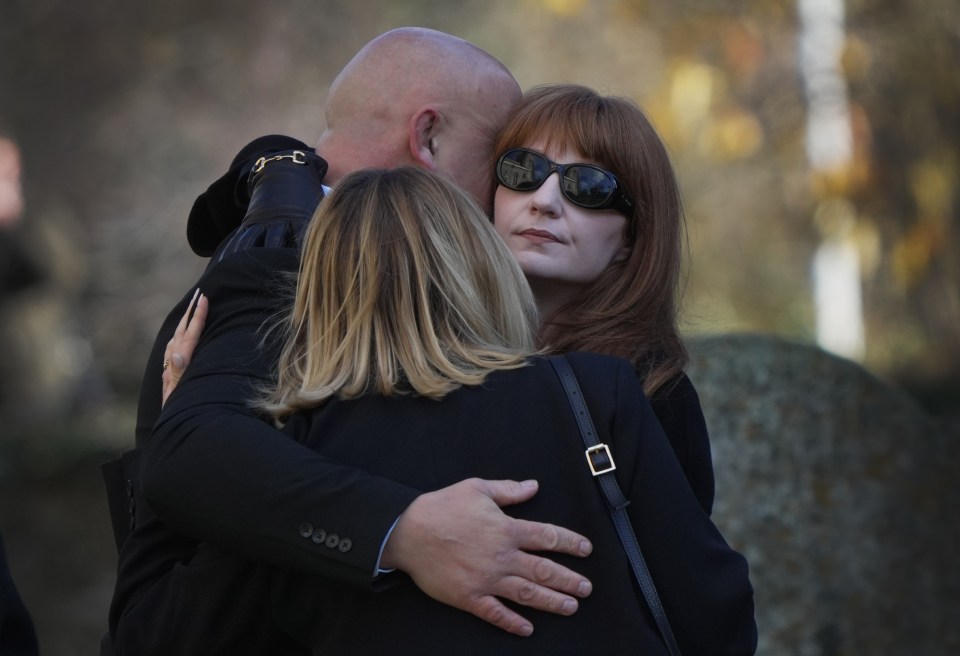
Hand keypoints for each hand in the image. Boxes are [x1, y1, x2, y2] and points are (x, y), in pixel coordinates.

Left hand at [162, 289, 207, 406]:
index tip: (203, 299)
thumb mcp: (179, 394)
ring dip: (184, 322)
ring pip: (177, 339)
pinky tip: (180, 336)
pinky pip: (174, 349)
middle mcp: (173, 364)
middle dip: (190, 312)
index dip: (197, 317)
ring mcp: (170, 369)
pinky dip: (179, 337)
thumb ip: (178, 374)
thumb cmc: (180, 413)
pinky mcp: (171, 376)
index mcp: (179, 364)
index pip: (189, 335)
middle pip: (181, 332)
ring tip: (191, 308)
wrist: (172, 430)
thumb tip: (177, 354)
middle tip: (199, 294)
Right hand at [381, 478, 592, 636]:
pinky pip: (496, 613)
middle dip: (569, 580)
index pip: (548, 537)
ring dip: (552, 602)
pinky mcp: (469, 597)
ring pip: (527, 594)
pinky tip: (528, 629)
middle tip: (587, 588)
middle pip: (544, 570)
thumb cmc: (442, 507)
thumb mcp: (477, 488)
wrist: (408, 532)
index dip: (570, 543)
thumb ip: (508, 490)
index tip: (586, 549)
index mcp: (506, 529)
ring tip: (571, 607)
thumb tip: (533, 486)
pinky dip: (513, 623)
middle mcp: (502, 557)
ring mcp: (487, 580)